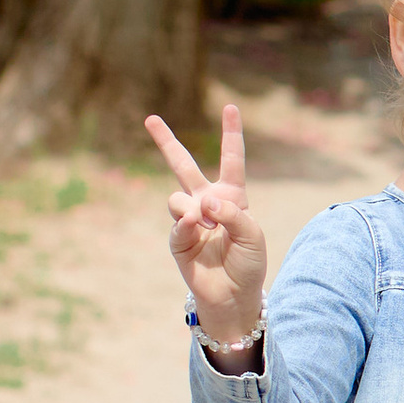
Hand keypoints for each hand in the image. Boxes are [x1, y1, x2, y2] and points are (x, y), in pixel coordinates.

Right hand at [145, 103, 267, 349]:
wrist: (234, 295)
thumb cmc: (248, 264)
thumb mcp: (252, 235)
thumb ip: (233, 214)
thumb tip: (202, 203)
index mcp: (232, 197)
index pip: (231, 160)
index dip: (230, 134)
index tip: (230, 107)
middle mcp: (207, 203)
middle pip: (183, 166)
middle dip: (165, 142)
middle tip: (150, 118)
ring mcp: (189, 219)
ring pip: (178, 197)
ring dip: (194, 208)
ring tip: (207, 225)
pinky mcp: (177, 238)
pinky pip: (177, 221)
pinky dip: (186, 223)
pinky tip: (195, 228)